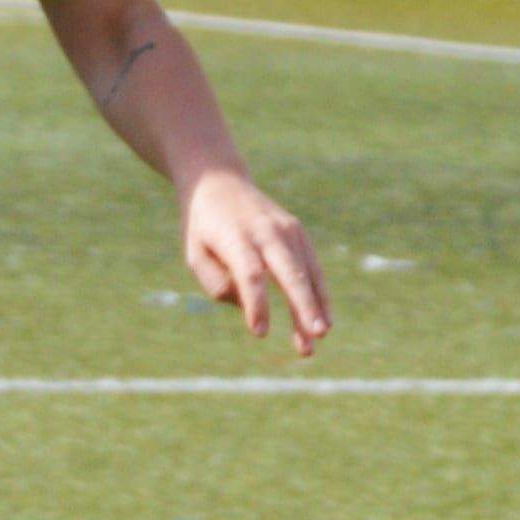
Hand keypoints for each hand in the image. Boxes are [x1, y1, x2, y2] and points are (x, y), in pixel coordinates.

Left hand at [180, 166, 329, 356]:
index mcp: (235, 236)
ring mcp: (287, 229)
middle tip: (314, 334)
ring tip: (320, 337)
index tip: (259, 333)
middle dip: (302, 304)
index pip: (250, 274)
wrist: (220, 182)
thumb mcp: (195, 254)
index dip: (256, 304)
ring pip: (306, 272)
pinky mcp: (298, 232)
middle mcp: (266, 231)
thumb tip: (249, 305)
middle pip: (289, 271)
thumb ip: (216, 282)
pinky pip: (312, 267)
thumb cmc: (205, 228)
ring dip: (315, 306)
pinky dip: (319, 293)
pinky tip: (324, 320)